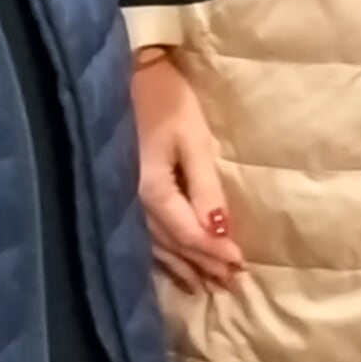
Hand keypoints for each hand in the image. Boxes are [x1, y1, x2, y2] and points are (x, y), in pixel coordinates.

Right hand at [131, 51, 241, 293]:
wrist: (124, 74)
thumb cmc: (165, 100)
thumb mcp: (192, 138)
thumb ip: (205, 186)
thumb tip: (219, 230)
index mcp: (150, 191)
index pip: (188, 233)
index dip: (214, 252)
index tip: (240, 265)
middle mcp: (131, 206)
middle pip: (173, 245)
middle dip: (203, 265)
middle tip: (232, 284)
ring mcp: (122, 204)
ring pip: (157, 248)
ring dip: (184, 267)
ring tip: (208, 287)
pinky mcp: (120, 197)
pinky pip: (143, 239)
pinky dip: (162, 258)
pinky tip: (173, 271)